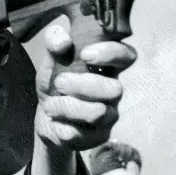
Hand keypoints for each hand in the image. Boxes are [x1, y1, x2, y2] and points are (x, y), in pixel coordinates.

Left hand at [34, 24, 136, 151]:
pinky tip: (55, 122)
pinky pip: (82, 135)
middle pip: (114, 89)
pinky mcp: (98, 137)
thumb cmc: (57, 83)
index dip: (111, 53)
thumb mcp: (52, 62)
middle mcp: (114, 91)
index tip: (85, 54)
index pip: (127, 56)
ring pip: (98, 113)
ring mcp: (109, 115)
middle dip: (82, 85)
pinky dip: (62, 127)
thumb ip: (54, 46)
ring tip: (50, 105)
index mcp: (109, 67)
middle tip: (59, 82)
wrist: (48, 115)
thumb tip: (60, 37)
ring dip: (68, 107)